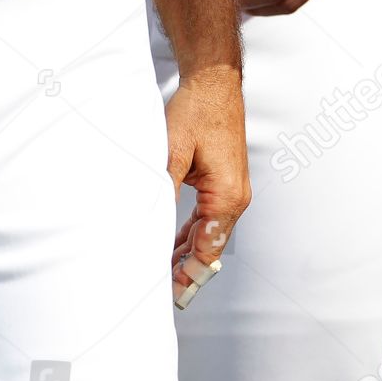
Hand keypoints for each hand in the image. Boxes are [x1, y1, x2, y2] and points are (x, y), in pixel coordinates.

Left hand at [165, 67, 249, 309]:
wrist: (214, 83)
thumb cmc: (198, 112)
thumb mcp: (173, 154)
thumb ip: (163, 194)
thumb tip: (146, 230)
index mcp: (227, 196)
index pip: (207, 251)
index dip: (186, 277)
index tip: (164, 298)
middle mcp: (234, 197)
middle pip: (210, 248)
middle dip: (184, 272)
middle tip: (155, 295)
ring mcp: (231, 190)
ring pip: (209, 235)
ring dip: (185, 254)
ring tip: (159, 276)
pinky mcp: (223, 182)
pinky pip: (208, 219)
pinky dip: (190, 235)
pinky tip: (171, 245)